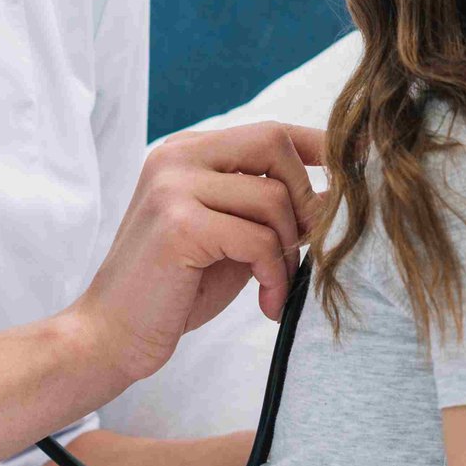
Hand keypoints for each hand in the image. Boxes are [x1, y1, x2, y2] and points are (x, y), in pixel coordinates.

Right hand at [67, 120, 324, 386]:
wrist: (109, 335)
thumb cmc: (173, 290)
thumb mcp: (231, 239)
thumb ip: (271, 211)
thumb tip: (341, 196)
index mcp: (187, 152)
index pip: (270, 130)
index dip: (320, 147)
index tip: (356, 175)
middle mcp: (177, 157)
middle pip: (275, 144)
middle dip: (306, 199)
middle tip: (304, 251)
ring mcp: (173, 186)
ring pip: (273, 199)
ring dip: (289, 251)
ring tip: (275, 287)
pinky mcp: (178, 224)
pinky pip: (259, 240)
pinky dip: (275, 276)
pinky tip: (267, 303)